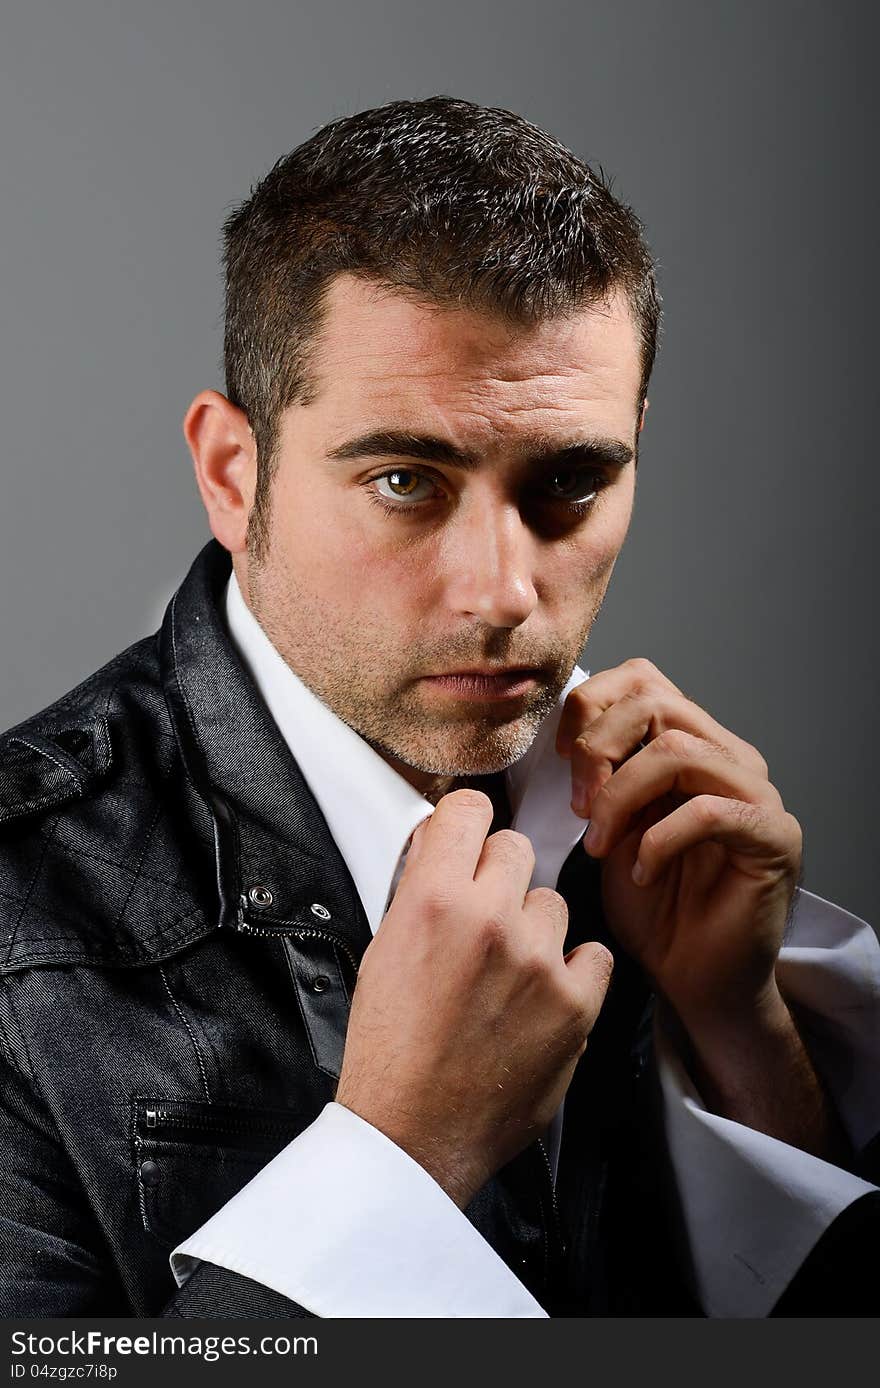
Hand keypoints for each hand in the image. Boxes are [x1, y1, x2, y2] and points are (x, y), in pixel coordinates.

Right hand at [335, 789, 612, 1207]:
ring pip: (553, 903)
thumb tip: (443, 845)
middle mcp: (490, 918)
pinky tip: (542, 997)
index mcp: (433, 899)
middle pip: (516, 848)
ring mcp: (538, 960)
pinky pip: (593, 954)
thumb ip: (420, 891)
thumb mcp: (383, 951)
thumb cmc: (390, 1048)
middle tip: (484, 918)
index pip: (470, 810)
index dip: (467, 825)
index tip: (469, 842)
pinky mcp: (575, 1004)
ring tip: (506, 975)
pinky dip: (573, 972)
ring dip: (534, 928)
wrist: (413, 1132)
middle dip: (499, 876)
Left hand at [556, 658, 801, 1034]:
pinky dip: (659, 840)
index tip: (560, 758)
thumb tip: (565, 732)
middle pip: (656, 703)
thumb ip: (600, 770)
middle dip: (598, 750)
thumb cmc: (651, 906)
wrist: (692, 977)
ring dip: (621, 797)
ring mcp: (757, 793)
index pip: (642, 678)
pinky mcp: (774, 837)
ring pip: (678, 750)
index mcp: (691, 741)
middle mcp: (729, 756)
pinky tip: (642, 874)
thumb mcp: (608, 823)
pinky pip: (709, 811)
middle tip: (577, 809)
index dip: (589, 706)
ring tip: (600, 846)